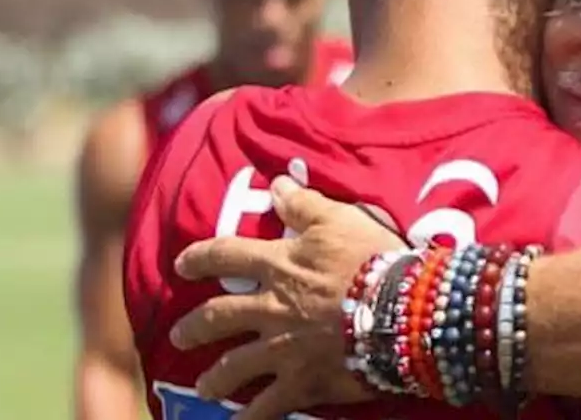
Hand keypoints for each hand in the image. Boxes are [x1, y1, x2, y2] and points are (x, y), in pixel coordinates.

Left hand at [170, 176, 405, 419]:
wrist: (401, 308)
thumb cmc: (373, 259)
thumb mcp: (340, 220)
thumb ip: (304, 204)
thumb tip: (277, 183)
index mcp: (279, 266)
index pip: (226, 256)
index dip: (201, 258)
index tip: (181, 264)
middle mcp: (271, 309)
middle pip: (218, 318)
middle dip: (194, 328)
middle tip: (179, 335)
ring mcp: (282, 349)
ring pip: (234, 367)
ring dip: (215, 379)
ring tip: (206, 388)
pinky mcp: (303, 382)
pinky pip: (267, 408)